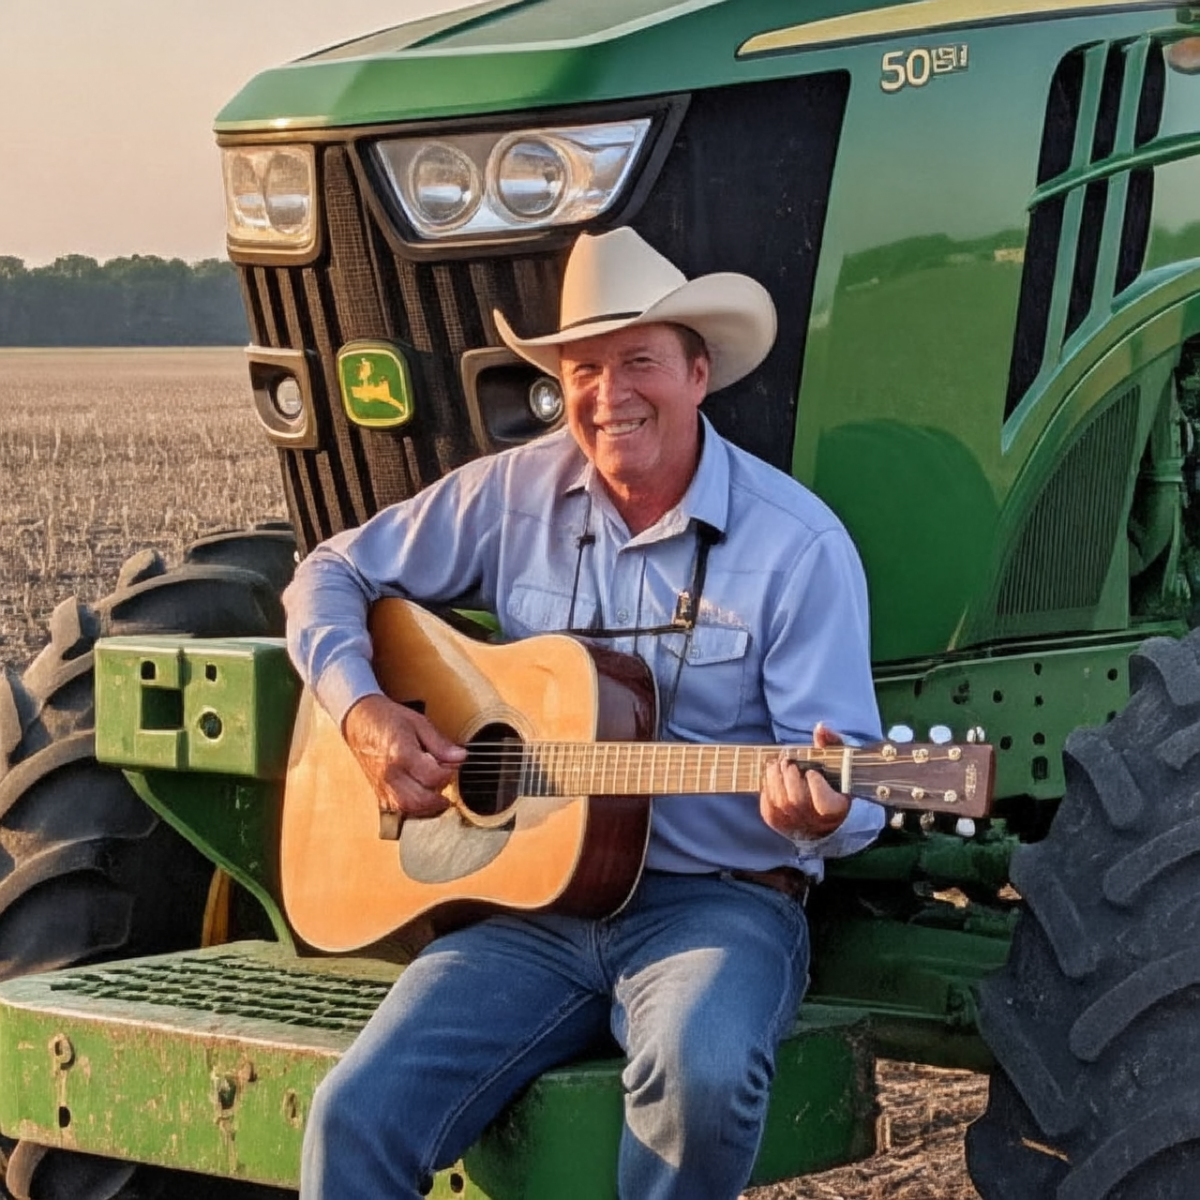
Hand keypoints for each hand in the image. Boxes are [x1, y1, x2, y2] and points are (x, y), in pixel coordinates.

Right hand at [342, 694, 466, 820]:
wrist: (359, 720)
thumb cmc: (387, 718)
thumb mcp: (418, 723)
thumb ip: (440, 743)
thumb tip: (460, 757)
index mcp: (401, 754)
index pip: (434, 777)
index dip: (450, 774)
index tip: (455, 765)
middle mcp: (390, 774)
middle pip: (422, 800)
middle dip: (441, 796)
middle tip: (449, 784)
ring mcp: (382, 786)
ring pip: (410, 809)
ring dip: (428, 806)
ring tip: (438, 793)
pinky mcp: (378, 793)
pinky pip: (399, 810)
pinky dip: (414, 808)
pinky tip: (422, 796)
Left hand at [760, 721, 850, 840]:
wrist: (819, 811)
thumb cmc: (831, 779)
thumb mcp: (838, 760)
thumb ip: (831, 743)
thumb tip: (820, 727)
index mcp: (836, 808)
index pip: (824, 803)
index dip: (816, 785)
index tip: (812, 772)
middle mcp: (816, 822)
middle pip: (797, 801)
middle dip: (789, 778)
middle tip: (788, 763)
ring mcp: (796, 824)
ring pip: (780, 803)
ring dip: (774, 780)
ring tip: (775, 765)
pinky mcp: (779, 823)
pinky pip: (768, 808)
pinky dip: (766, 790)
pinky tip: (771, 776)